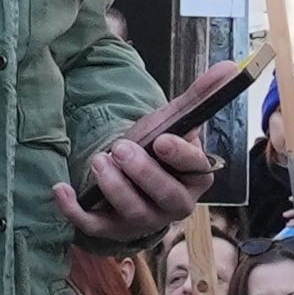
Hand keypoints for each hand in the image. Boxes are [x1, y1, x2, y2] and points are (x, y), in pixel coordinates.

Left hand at [59, 61, 239, 248]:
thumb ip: (201, 96)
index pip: (196, 170)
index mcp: (195, 177)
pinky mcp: (113, 228)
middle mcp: (174, 204)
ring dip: (114, 188)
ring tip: (98, 160)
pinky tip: (61, 188)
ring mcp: (144, 219)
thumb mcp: (175, 120)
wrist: (131, 173)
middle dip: (144, 173)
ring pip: (134, 213)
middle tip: (120, 149)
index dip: (180, 157)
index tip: (162, 141)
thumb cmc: (157, 147)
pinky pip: (95, 226)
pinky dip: (75, 211)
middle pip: (167, 197)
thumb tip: (231, 66)